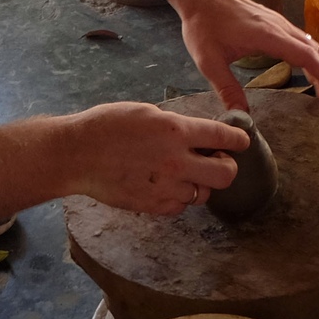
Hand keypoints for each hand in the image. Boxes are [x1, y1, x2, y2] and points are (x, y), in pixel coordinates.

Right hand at [61, 101, 247, 214]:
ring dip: (199, 183)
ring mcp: (166, 187)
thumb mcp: (146, 112)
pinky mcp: (154, 205)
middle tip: (215, 161)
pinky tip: (165, 184)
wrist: (77, 155)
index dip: (239, 140)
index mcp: (175, 130)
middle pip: (226, 174)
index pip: (224, 138)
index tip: (241, 141)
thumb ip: (176, 125)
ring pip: (204, 193)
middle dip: (227, 167)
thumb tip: (197, 135)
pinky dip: (179, 197)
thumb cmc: (107, 126)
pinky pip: (180, 205)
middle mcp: (176, 161)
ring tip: (181, 173)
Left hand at [170, 0, 318, 106]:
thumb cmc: (203, 25)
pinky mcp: (274, 22)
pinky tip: (310, 70)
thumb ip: (227, 88)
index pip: (306, 56)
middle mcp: (279, 27)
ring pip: (310, 44)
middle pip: (314, 51)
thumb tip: (241, 116)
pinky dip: (312, 57)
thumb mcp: (209, 61)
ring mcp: (278, 23)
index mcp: (267, 36)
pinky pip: (301, 40)